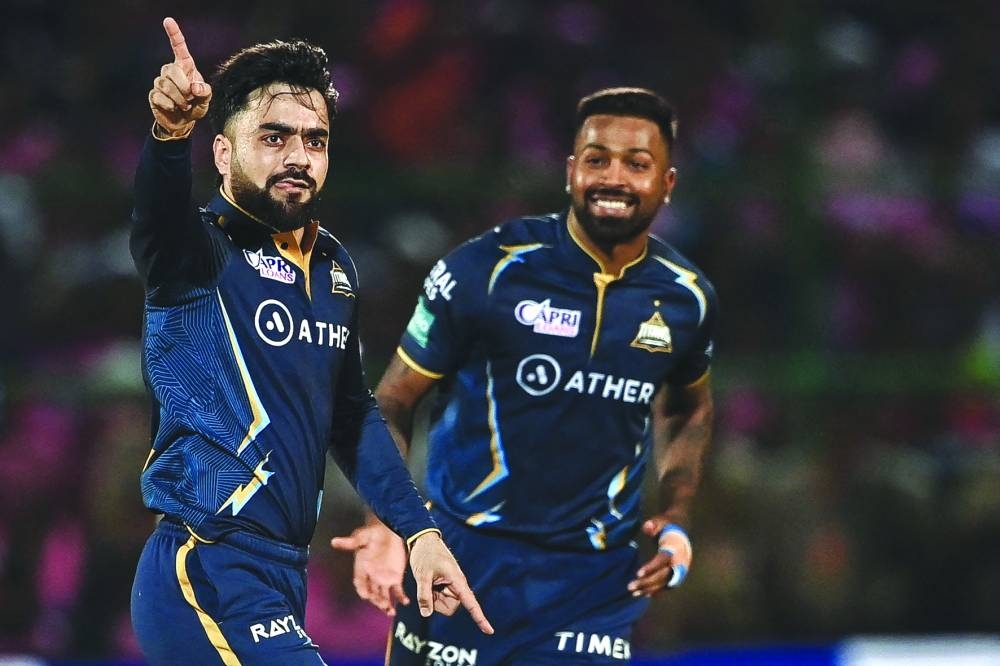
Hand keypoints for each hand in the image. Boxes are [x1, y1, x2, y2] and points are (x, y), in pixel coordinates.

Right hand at [148, 17, 211, 137]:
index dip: (174, 34)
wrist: (183, 122)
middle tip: (190, 98)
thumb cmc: (196, 106)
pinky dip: (170, 105)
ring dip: (179, 99)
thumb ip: (205, 92)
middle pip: (172, 71)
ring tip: (184, 105)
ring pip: (166, 85)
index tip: (168, 20)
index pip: (179, 47)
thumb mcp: (206, 100)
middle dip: (184, 87)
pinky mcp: (154, 94)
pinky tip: (173, 108)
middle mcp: (171, 70)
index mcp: (185, 67)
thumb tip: (195, 87)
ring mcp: (161, 81)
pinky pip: (160, 96)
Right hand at [330, 522, 408, 615]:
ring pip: (383, 596)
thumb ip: (351, 542)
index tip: (365, 596)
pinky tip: (406, 601)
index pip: (360, 583)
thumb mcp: (363, 536)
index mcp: (362, 569)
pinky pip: (397, 591)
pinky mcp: (396, 578)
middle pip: (372, 593)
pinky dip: (401, 597)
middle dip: (376, 601)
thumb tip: (334, 541)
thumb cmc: (373, 534)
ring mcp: (383, 579)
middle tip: (383, 605)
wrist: (389, 531)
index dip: (362, 589)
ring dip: (386, 605)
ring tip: (391, 611)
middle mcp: (371, 577)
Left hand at [408, 531, 493, 633]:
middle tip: (428, 585)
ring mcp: (451, 587)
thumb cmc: (425, 555)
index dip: (480, 618)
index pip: (471, 603)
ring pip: (444, 605)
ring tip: (429, 580)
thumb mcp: (422, 575)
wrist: (423, 540)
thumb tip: (426, 614)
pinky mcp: (446, 586)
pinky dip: (432, 595)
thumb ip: (424, 595)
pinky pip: (439, 599)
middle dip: (437, 603)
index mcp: (457, 581)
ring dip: (434, 599)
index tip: (489, 631)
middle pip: (450, 608)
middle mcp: (457, 586)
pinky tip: (429, 581)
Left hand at [627, 518, 692, 596]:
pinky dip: (655, 590)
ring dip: (649, 589)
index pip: (663, 560)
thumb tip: (647, 526)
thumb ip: (654, 524)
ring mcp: (679, 570)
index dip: (652, 567)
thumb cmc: (668, 525)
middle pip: (663, 575)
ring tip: (633, 593)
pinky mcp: (676, 575)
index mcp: (675, 548)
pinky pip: (666, 585)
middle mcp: (679, 562)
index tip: (638, 573)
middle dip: (647, 582)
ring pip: (664, 583)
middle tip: (630, 587)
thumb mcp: (661, 520)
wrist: (680, 532)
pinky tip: (643, 594)